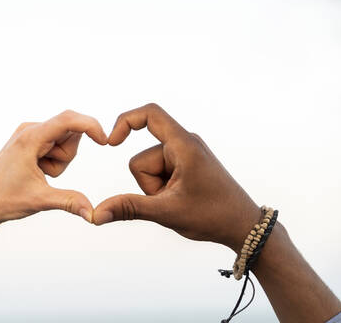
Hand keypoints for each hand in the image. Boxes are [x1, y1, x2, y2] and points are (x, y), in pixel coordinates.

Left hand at [0, 110, 106, 224]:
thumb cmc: (4, 199)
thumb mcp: (41, 200)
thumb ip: (70, 202)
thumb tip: (93, 214)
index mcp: (30, 137)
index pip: (69, 119)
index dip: (91, 126)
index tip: (105, 142)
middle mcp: (30, 129)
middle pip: (70, 132)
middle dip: (67, 156)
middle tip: (46, 173)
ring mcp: (29, 134)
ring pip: (64, 140)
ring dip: (60, 160)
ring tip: (39, 174)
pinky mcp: (30, 140)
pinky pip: (55, 145)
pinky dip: (54, 160)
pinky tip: (37, 171)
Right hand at [92, 103, 259, 251]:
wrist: (243, 226)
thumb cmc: (213, 216)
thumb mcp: (166, 212)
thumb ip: (129, 208)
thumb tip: (97, 214)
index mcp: (184, 145)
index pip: (150, 114)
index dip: (125, 121)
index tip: (111, 142)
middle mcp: (184, 144)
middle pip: (142, 158)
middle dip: (148, 184)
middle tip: (171, 200)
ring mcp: (185, 154)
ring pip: (149, 169)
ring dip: (155, 189)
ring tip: (178, 201)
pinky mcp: (185, 164)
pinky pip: (160, 172)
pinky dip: (162, 188)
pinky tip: (180, 199)